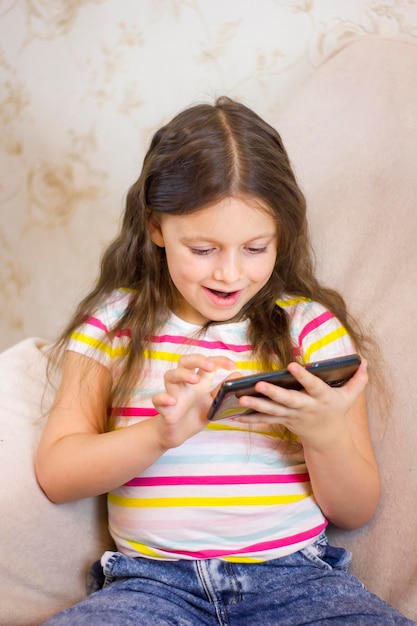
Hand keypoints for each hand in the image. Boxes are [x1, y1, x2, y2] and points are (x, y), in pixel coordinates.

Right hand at [152, 354, 235, 448]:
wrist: (176, 434)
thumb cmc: (193, 415)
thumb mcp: (212, 403)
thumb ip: (222, 390)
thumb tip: (238, 374)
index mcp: (198, 382)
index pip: (207, 364)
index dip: (219, 361)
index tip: (233, 365)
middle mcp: (185, 384)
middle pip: (185, 362)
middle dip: (198, 360)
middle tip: (211, 367)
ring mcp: (173, 394)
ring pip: (170, 375)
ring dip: (182, 374)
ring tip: (195, 379)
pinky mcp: (164, 409)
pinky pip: (157, 399)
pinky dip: (163, 398)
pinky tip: (172, 401)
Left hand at [233, 360, 368, 450]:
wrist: (328, 439)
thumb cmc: (336, 411)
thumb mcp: (349, 397)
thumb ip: (358, 380)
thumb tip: (365, 361)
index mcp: (322, 399)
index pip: (313, 385)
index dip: (304, 376)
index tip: (293, 365)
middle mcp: (305, 408)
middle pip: (288, 400)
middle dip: (273, 393)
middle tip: (258, 385)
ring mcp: (292, 416)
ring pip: (272, 411)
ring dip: (255, 405)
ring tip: (239, 398)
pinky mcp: (282, 422)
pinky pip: (263, 421)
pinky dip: (248, 419)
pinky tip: (233, 415)